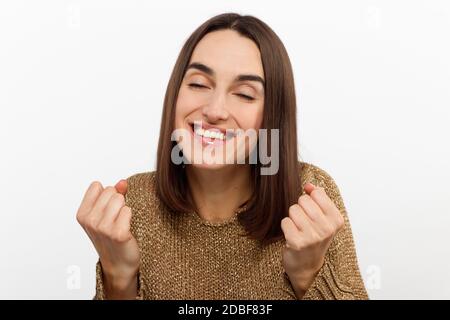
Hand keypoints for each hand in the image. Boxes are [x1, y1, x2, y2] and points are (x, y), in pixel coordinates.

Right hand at [76, 179, 139, 297]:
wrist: (119, 263)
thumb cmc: (112, 236)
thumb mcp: (106, 213)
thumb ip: (114, 193)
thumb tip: (123, 182)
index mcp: (82, 214)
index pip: (97, 186)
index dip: (106, 195)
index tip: (106, 210)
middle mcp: (90, 221)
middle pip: (110, 191)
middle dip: (117, 201)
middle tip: (115, 219)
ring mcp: (103, 228)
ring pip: (120, 199)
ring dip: (124, 209)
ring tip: (121, 223)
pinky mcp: (118, 234)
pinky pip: (128, 210)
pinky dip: (130, 217)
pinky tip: (126, 229)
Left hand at [281, 183, 344, 297]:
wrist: (307, 265)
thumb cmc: (315, 237)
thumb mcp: (323, 217)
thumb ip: (319, 197)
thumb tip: (308, 185)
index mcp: (336, 220)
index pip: (317, 193)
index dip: (310, 200)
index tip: (313, 212)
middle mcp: (327, 229)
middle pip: (303, 200)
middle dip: (300, 208)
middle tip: (304, 222)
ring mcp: (312, 237)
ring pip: (293, 210)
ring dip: (293, 218)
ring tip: (298, 229)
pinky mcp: (297, 243)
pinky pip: (285, 221)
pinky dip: (286, 226)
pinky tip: (292, 235)